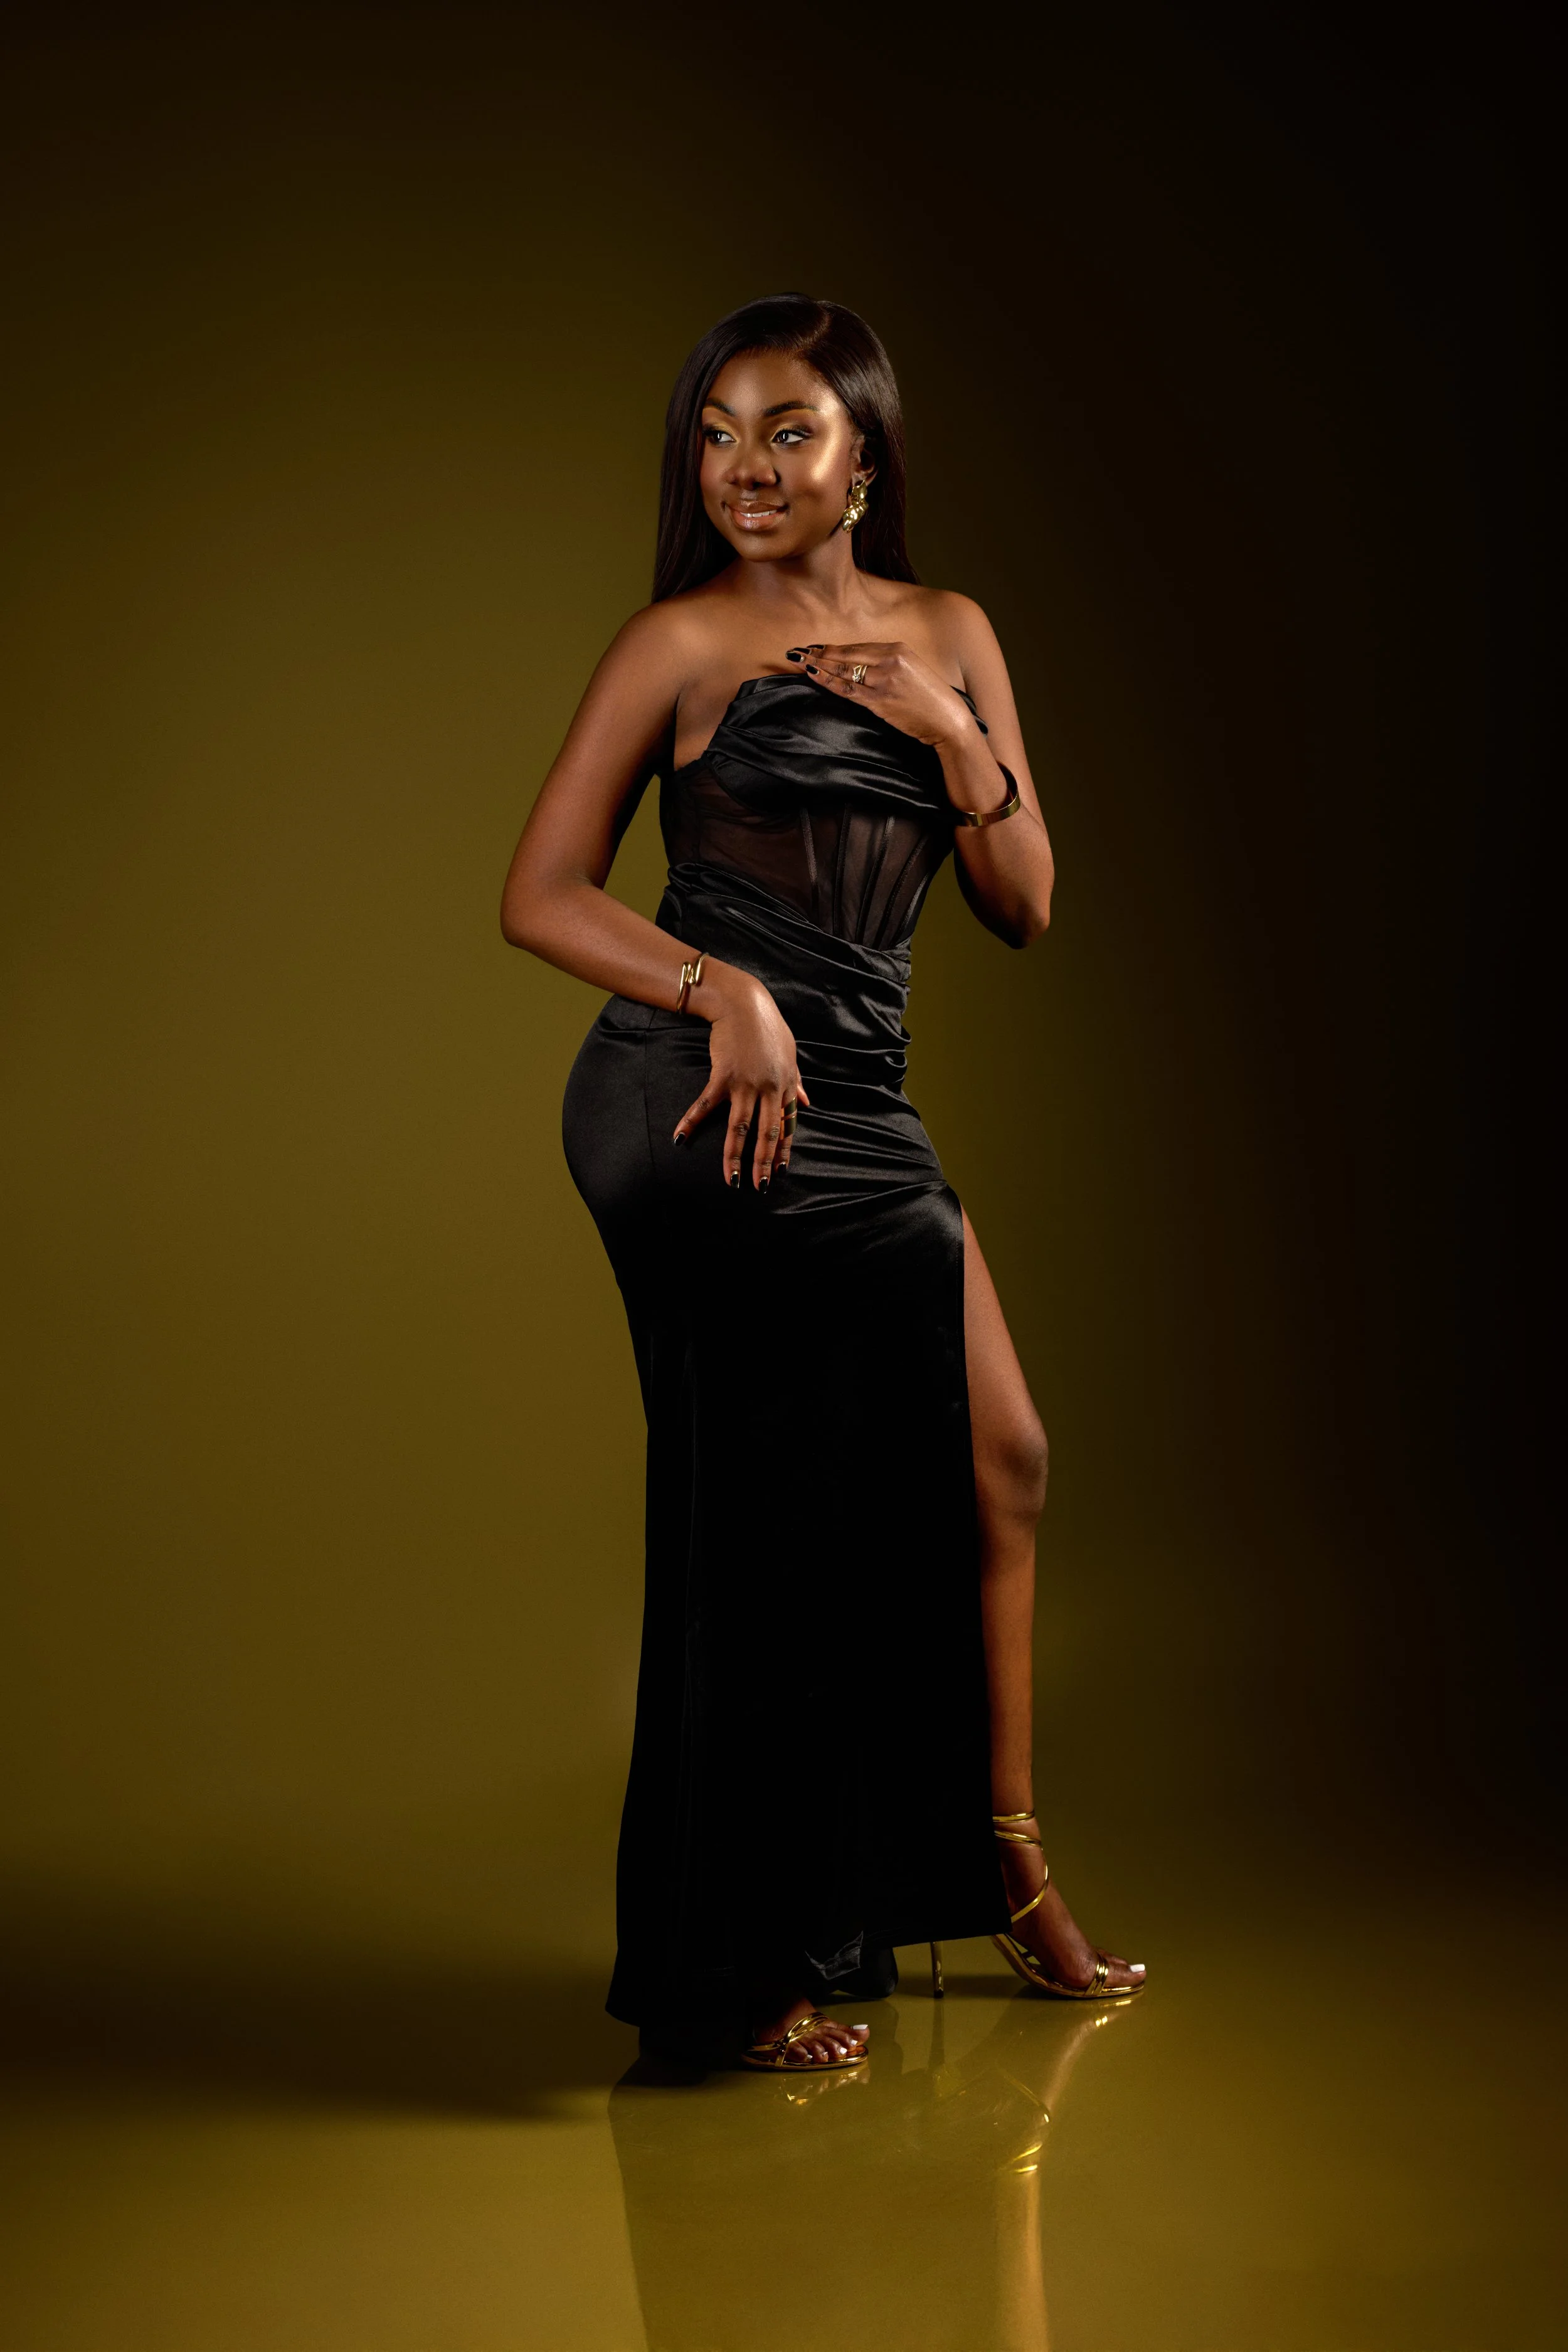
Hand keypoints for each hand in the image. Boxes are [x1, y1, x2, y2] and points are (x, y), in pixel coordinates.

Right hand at [672, 971, 810, 1190]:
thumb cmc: (766, 1026)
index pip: (787, 1124)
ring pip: (741, 1127)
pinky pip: (706, 1105)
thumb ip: (797, 1081)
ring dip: (734, 1156)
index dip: (784, 1150)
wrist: (742, 1003)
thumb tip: (806, 1103)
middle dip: (763, 1163)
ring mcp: (746, 1083)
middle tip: (760, 1187)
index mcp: (786, 1084)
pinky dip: (691, 1122)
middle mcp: (769, 1088)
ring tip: (730, 1179)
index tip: (781, 1172)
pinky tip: (679, 1138)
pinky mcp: (723, 1075)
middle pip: (767, 1133)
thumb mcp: (790, 1053)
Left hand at [787, 640, 977, 750]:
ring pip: (843, 671)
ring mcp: (883, 680)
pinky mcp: (880, 700)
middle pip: (846, 655)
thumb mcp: (912, 672)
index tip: (816, 647)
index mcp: (898, 649)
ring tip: (798, 662)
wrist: (949, 721)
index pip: (858, 647)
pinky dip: (828, 682)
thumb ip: (889, 665)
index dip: (833, 647)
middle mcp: (890, 660)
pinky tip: (813, 676)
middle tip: (797, 652)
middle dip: (819, 653)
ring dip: (818, 666)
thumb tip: (862, 667)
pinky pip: (847, 689)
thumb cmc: (932, 701)